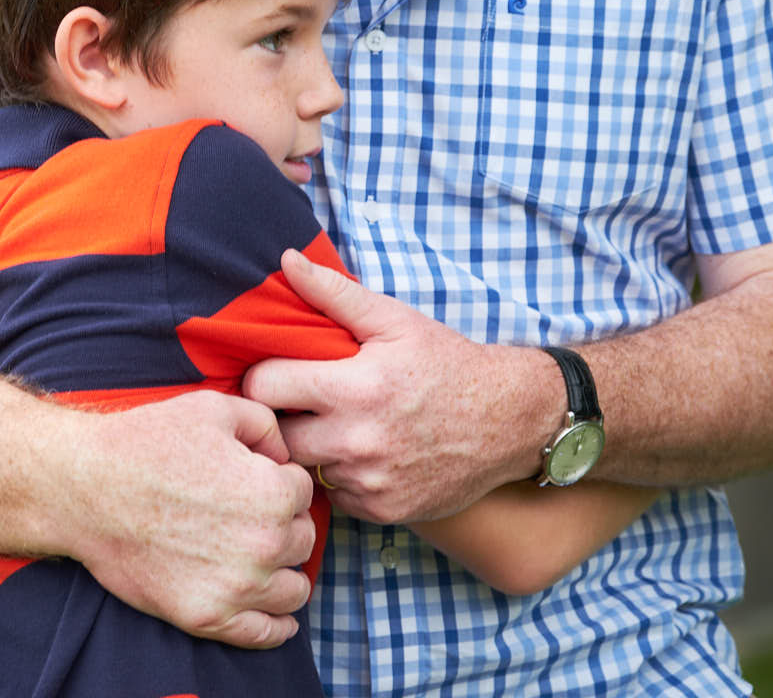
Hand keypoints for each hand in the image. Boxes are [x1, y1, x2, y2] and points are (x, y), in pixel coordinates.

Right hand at [57, 390, 317, 648]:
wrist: (85, 488)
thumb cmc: (145, 442)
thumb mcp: (212, 408)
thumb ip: (265, 424)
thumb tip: (283, 457)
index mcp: (273, 493)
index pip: (303, 491)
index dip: (278, 479)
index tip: (249, 478)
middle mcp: (264, 545)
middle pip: (302, 539)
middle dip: (282, 523)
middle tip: (247, 513)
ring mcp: (236, 588)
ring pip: (293, 589)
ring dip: (282, 571)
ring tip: (258, 557)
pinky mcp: (207, 617)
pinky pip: (266, 634)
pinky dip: (277, 625)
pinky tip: (275, 613)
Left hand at [242, 250, 550, 524]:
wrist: (510, 420)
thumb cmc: (446, 364)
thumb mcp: (394, 321)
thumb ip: (334, 293)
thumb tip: (287, 261)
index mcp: (353, 388)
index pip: (263, 386)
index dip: (263, 376)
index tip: (278, 373)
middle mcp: (357, 440)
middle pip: (276, 435)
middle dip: (281, 418)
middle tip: (300, 404)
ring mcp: (370, 481)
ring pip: (304, 469)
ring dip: (310, 450)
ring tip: (332, 427)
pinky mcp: (384, 511)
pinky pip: (335, 497)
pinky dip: (340, 478)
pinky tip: (360, 455)